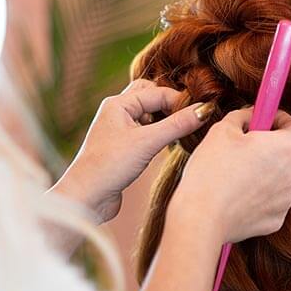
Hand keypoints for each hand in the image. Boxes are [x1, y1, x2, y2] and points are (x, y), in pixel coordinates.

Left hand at [49, 79, 211, 221]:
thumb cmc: (110, 166)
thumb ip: (177, 125)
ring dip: (165, 119)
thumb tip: (204, 110)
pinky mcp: (123, 147)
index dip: (181, 101)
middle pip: (151, 96)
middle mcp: (117, 112)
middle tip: (190, 117)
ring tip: (181, 131)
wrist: (87, 197)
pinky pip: (146, 131)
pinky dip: (160, 133)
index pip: (158, 92)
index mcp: (118, 103)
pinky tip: (169, 144)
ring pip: (149, 114)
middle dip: (171, 104)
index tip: (202, 112)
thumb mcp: (148, 142)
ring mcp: (119, 129)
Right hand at [167, 108, 290, 242]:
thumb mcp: (221, 130)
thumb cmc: (211, 172)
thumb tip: (250, 116)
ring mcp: (286, 200)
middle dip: (266, 149)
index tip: (265, 120)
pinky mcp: (276, 220)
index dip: (279, 119)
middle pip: (285, 154)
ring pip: (277, 179)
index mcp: (284, 148)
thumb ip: (243, 116)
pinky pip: (270, 201)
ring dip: (262, 173)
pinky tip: (237, 197)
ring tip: (234, 177)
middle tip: (240, 150)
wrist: (202, 218)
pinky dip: (257, 197)